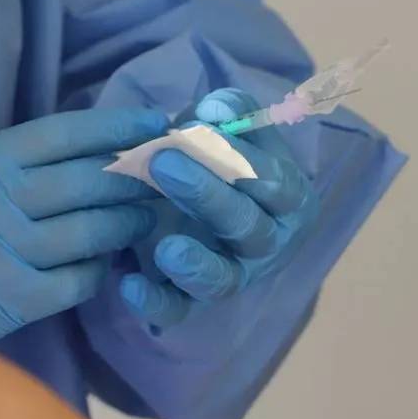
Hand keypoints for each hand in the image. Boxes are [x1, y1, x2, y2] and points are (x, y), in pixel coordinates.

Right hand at [0, 109, 167, 345]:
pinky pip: (76, 280)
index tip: (151, 123)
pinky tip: (106, 263)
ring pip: (89, 231)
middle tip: (162, 178)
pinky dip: (98, 270)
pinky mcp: (10, 299)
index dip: (113, 126)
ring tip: (144, 218)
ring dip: (126, 224)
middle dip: (132, 178)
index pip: (60, 134)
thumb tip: (91, 150)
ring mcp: (1, 252)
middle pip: (85, 182)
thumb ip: (13, 162)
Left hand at [118, 88, 318, 327]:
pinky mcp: (192, 298)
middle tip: (162, 161)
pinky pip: (180, 309)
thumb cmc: (218, 153)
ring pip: (223, 280)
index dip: (241, 159)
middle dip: (207, 195)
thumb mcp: (228, 125)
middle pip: (248, 228)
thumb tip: (215, 108)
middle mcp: (269, 243)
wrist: (193, 190)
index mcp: (289, 198)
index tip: (200, 129)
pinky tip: (128, 285)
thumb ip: (230, 111)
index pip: (276, 184)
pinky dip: (156, 304)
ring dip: (196, 264)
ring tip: (166, 247)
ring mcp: (232, 275)